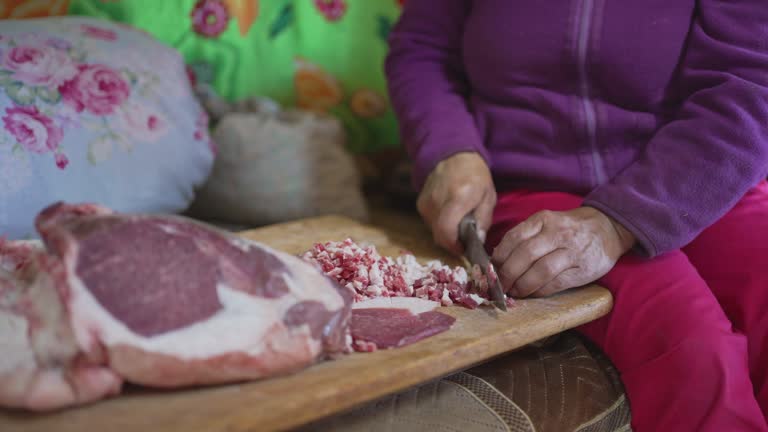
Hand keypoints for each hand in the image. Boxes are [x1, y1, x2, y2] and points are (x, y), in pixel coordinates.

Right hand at [417, 152, 495, 255]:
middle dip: (452, 242)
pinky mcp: (420, 203)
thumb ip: (484, 220)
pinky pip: (429, 222)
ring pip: (433, 230)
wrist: (453, 156)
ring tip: (458, 222)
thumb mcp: (488, 196)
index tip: (464, 248)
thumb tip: (479, 241)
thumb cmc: (475, 176)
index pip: (446, 231)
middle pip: (439, 235)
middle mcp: (438, 201)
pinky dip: (439, 224)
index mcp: (458, 197)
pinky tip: (449, 215)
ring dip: (446, 232)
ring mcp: (426, 202)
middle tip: (463, 238)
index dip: (454, 245)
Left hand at [491, 207, 635, 297]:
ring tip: (513, 292)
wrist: (609, 228)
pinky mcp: (583, 269)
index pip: (514, 238)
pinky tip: (532, 293)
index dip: (499, 257)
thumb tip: (497, 258)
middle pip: (525, 255)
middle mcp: (558, 232)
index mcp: (543, 219)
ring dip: (522, 285)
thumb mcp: (547, 222)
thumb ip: (525, 236)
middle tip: (499, 285)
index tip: (491, 269)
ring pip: (540, 271)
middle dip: (507, 274)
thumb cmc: (570, 228)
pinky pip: (555, 283)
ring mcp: (572, 251)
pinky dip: (539, 291)